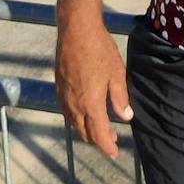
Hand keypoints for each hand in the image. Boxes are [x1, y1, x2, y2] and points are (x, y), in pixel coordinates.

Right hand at [56, 21, 133, 157]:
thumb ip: (120, 98)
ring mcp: (63, 96)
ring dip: (86, 129)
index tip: (114, 152)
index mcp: (91, 104)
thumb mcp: (117, 73)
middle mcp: (74, 105)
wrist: (76, 30)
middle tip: (111, 138)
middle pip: (84, 132)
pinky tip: (84, 111)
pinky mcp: (58, 86)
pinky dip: (76, 117)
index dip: (107, 146)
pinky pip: (66, 110)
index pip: (99, 134)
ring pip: (73, 123)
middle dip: (98, 138)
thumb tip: (126, 117)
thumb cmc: (99, 50)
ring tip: (99, 127)